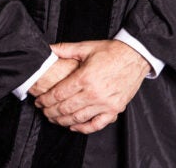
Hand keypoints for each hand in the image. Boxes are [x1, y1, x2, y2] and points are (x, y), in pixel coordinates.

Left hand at [33, 40, 150, 133]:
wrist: (136, 56)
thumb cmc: (112, 51)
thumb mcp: (86, 47)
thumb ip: (65, 49)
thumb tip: (48, 49)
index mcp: (84, 77)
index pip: (58, 94)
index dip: (45, 100)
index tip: (39, 101)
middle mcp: (93, 93)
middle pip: (65, 108)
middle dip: (50, 112)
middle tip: (43, 111)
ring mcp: (105, 103)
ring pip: (78, 118)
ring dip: (62, 121)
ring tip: (54, 119)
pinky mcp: (114, 109)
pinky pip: (96, 125)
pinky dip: (83, 128)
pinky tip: (74, 126)